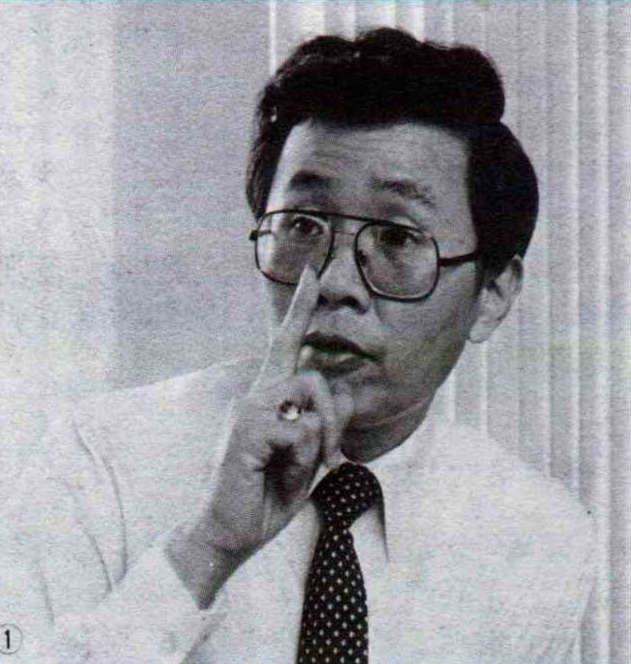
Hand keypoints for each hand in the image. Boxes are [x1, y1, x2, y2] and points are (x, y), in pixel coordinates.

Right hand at [167, 267, 352, 605]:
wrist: (230, 532)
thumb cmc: (267, 494)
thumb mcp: (309, 459)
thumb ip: (325, 427)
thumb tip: (346, 398)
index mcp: (270, 398)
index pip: (287, 344)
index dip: (300, 308)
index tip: (310, 271)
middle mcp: (258, 394)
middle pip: (315, 376)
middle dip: (334, 420)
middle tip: (329, 458)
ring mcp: (249, 408)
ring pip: (310, 399)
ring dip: (318, 443)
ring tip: (295, 469)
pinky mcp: (247, 427)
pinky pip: (299, 431)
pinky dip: (300, 462)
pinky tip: (275, 475)